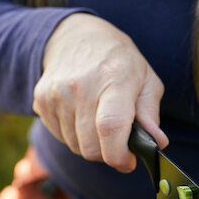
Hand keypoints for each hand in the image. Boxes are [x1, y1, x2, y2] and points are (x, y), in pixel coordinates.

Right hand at [35, 13, 166, 171]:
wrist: (74, 36)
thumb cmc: (116, 60)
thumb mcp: (144, 78)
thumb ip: (150, 112)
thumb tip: (157, 142)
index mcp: (114, 78)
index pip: (111, 128)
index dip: (119, 155)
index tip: (128, 161)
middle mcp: (81, 86)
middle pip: (91, 146)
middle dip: (107, 153)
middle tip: (116, 140)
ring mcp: (57, 94)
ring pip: (75, 146)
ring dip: (89, 144)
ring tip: (97, 122)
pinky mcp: (41, 100)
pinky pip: (60, 137)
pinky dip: (73, 135)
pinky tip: (80, 115)